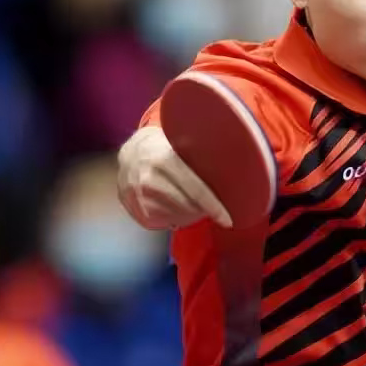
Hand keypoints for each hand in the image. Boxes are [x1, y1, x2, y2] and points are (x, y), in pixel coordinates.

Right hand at [117, 127, 231, 229]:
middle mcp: (148, 177)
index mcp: (165, 159)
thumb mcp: (183, 144)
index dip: (214, 207)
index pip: (196, 189)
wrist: (131, 153)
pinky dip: (173, 218)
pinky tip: (178, 209)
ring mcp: (136, 193)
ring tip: (195, 205)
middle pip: (187, 206)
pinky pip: (159, 220)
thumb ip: (202, 156)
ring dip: (189, 214)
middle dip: (204, 209)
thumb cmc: (167, 149)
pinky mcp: (131, 206)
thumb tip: (235, 169)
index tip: (228, 220)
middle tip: (214, 208)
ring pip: (174, 215)